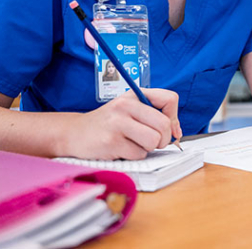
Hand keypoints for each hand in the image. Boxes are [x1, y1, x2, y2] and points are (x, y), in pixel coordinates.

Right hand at [62, 88, 180, 159]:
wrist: (74, 133)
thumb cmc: (107, 123)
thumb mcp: (129, 109)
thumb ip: (154, 116)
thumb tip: (177, 132)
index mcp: (134, 94)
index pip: (170, 99)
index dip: (174, 117)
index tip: (169, 128)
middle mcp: (126, 105)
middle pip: (164, 125)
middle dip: (163, 139)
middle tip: (152, 142)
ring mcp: (118, 123)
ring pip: (152, 141)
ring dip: (147, 149)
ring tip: (133, 144)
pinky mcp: (111, 142)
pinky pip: (138, 154)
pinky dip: (133, 156)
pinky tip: (120, 149)